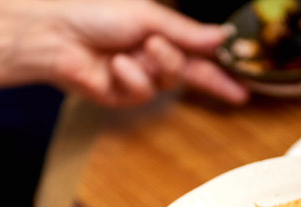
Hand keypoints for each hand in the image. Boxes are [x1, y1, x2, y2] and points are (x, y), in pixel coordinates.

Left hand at [36, 0, 248, 105]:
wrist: (58, 32)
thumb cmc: (97, 15)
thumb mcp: (149, 17)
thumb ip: (187, 32)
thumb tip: (223, 37)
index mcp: (161, 38)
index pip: (199, 61)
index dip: (221, 77)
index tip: (243, 91)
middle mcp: (152, 61)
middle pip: (187, 75)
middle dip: (184, 66)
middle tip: (171, 54)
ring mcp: (137, 81)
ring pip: (165, 84)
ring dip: (153, 64)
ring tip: (133, 49)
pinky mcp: (120, 97)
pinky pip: (141, 93)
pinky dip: (130, 77)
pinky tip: (114, 65)